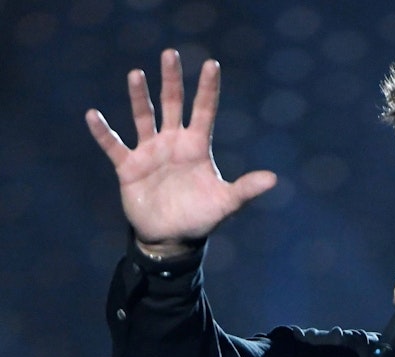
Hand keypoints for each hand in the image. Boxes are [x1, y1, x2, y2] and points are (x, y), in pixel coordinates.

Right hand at [85, 49, 275, 257]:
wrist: (171, 237)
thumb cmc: (200, 217)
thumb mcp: (225, 203)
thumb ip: (246, 189)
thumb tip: (274, 179)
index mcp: (197, 147)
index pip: (204, 110)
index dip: (207, 88)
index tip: (211, 63)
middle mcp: (173, 143)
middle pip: (173, 104)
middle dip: (172, 80)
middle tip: (170, 53)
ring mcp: (150, 152)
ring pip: (143, 117)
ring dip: (139, 97)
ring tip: (136, 74)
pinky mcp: (128, 166)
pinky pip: (113, 145)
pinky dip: (103, 132)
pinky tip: (93, 116)